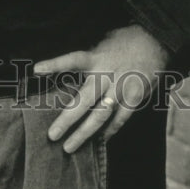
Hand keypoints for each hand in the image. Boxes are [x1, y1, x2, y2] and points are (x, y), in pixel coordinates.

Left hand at [33, 24, 168, 153]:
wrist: (153, 41)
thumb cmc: (121, 45)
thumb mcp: (101, 46)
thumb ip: (86, 62)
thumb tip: (62, 79)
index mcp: (96, 58)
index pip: (72, 60)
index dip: (54, 65)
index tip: (36, 70)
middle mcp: (107, 73)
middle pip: (84, 99)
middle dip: (67, 119)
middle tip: (52, 135)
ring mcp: (121, 87)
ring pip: (101, 115)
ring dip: (84, 133)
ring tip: (69, 147)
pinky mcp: (135, 96)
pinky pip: (120, 119)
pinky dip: (109, 131)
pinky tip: (99, 141)